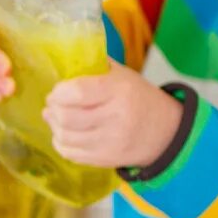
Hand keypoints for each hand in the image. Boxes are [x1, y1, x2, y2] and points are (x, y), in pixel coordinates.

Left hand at [44, 64, 183, 170]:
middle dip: (53, 109)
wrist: (165, 131)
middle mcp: (116, 118)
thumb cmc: (138, 97)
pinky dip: (60, 142)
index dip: (59, 92)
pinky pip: (71, 153)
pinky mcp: (106, 159)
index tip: (56, 91)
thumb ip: (95, 65)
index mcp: (119, 91)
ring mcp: (111, 142)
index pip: (77, 92)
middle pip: (67, 117)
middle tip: (52, 104)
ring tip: (53, 117)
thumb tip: (64, 58)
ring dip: (53, 125)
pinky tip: (62, 133)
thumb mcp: (123, 75)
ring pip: (65, 137)